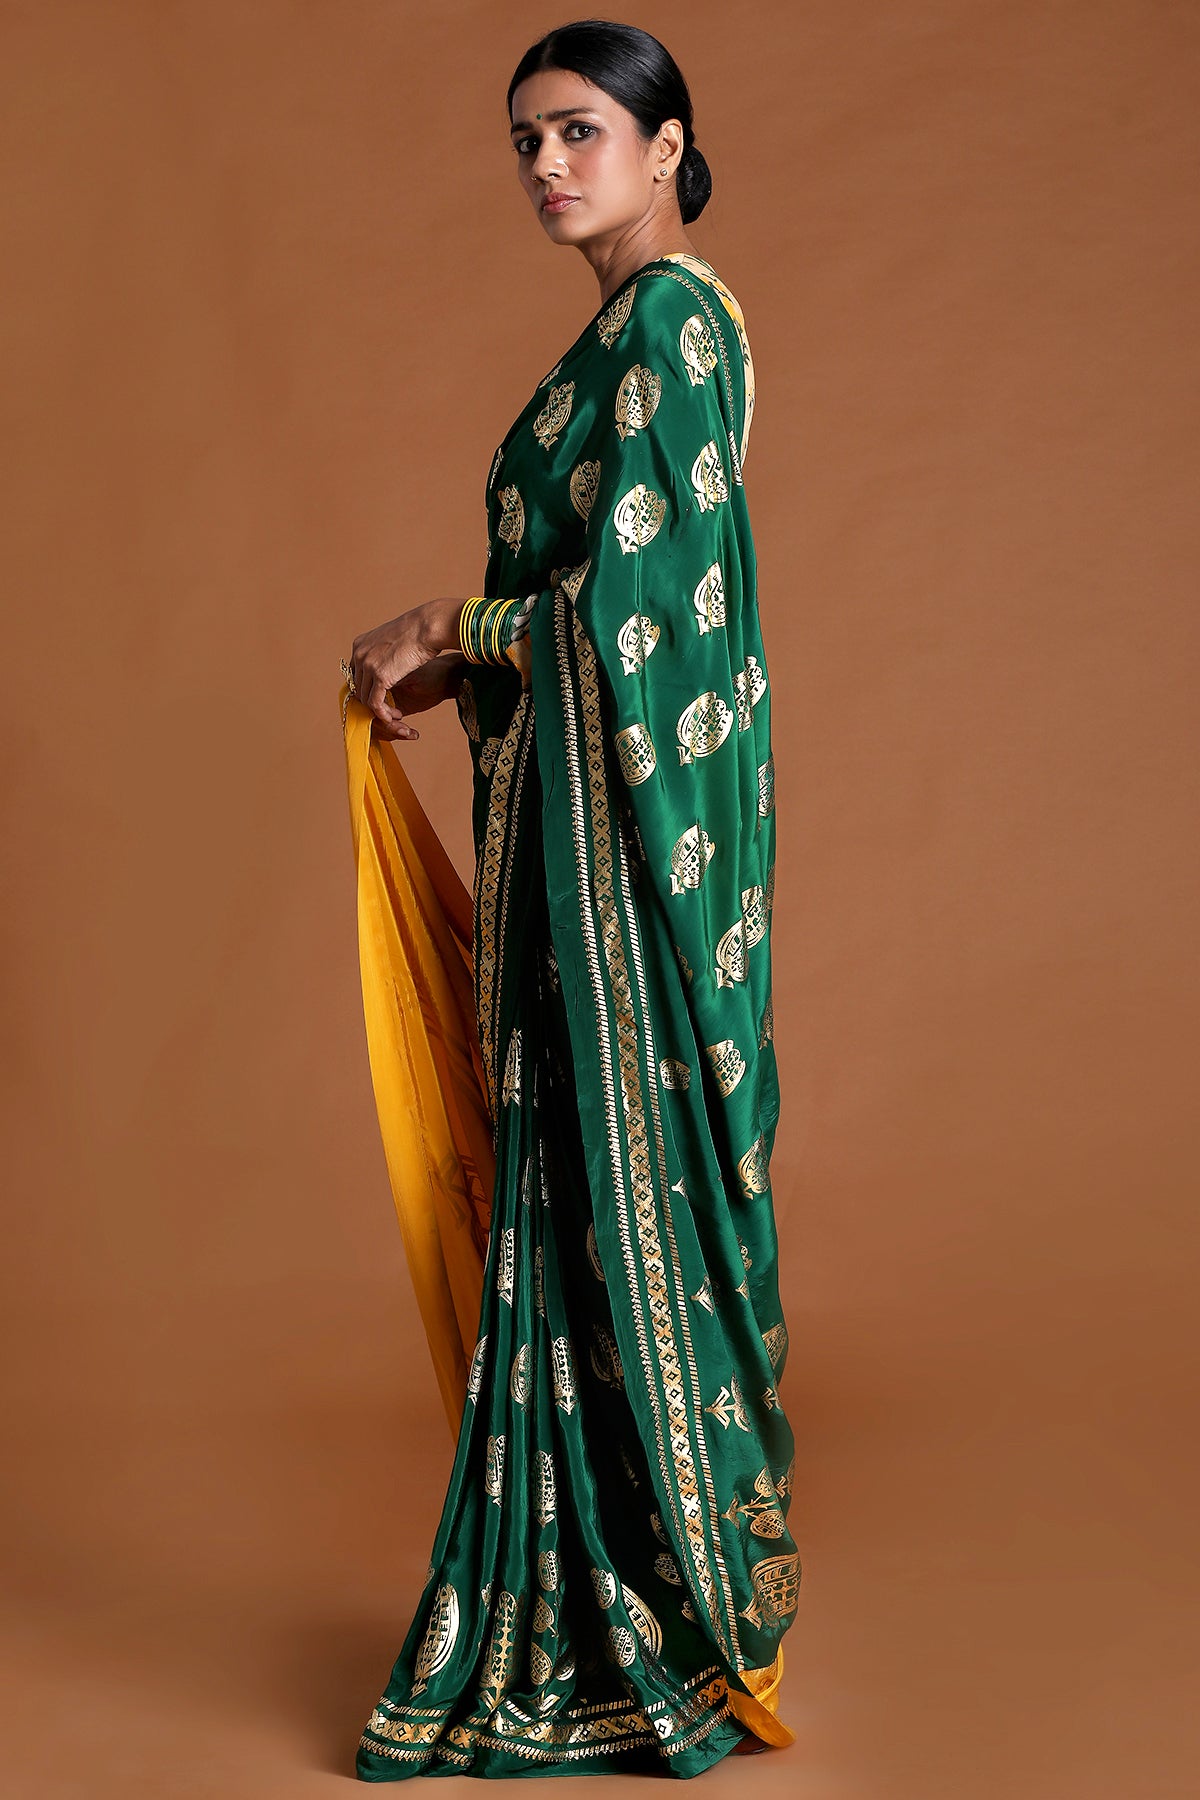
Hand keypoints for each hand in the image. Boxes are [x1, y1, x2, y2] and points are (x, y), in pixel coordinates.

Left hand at [347, 599, 463, 738]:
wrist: (427, 627)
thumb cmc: (418, 630)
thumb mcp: (392, 639)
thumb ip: (384, 652)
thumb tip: (387, 664)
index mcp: (360, 644)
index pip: (355, 674)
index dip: (367, 687)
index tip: (381, 696)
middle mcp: (359, 654)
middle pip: (358, 687)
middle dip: (372, 701)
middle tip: (388, 708)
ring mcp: (368, 665)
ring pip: (365, 698)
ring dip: (380, 710)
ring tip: (395, 713)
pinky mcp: (380, 677)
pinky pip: (375, 704)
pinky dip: (384, 714)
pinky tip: (396, 715)